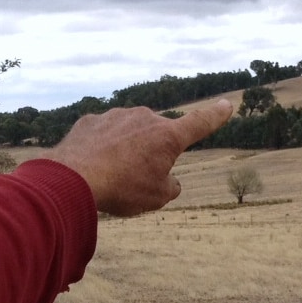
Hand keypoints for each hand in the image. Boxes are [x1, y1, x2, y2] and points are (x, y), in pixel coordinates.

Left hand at [45, 101, 232, 215]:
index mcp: (168, 136)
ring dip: (126, 151)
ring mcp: (116, 116)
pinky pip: (104, 135)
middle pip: (157, 136)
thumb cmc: (122, 189)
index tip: (226, 104)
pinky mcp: (91, 120)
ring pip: (129, 134)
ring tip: (111, 176)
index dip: (215, 115)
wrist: (74, 178)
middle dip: (151, 154)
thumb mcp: (157, 198)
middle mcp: (145, 118)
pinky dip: (102, 149)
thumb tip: (171, 181)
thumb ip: (171, 186)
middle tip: (136, 180)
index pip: (200, 123)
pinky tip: (92, 166)